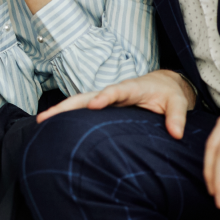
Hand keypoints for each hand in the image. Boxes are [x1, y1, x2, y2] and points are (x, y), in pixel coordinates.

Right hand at [36, 69, 197, 138]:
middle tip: (47, 116)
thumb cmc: (168, 94)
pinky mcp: (101, 106)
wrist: (162, 85)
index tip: (94, 105)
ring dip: (60, 111)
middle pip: (86, 97)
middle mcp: (113, 92)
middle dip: (67, 106)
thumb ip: (177, 116)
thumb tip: (175, 134)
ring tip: (41, 121)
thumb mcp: (178, 103)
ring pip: (79, 103)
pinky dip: (67, 116)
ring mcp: (104, 99)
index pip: (115, 91)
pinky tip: (52, 126)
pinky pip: (82, 110)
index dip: (105, 97)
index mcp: (131, 88)